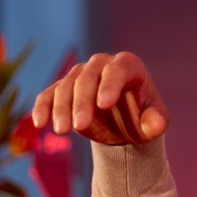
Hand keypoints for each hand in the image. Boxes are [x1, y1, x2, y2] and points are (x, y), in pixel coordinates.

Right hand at [32, 52, 170, 144]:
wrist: (123, 124)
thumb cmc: (142, 117)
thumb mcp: (155, 121)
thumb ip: (157, 122)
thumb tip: (154, 126)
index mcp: (128, 66)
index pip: (117, 70)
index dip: (110, 85)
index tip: (104, 105)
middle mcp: (102, 65)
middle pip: (87, 77)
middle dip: (82, 102)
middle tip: (79, 127)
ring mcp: (80, 75)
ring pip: (66, 86)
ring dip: (61, 108)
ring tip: (62, 131)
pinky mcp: (63, 90)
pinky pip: (48, 94)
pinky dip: (42, 107)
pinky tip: (39, 123)